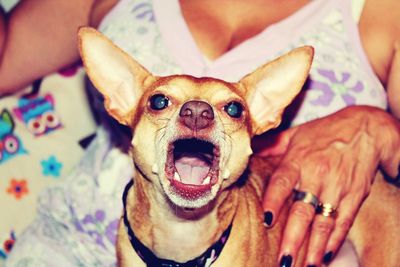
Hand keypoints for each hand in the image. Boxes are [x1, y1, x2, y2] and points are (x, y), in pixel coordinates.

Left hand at [258, 105, 399, 265]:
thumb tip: (250, 152)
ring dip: (313, 247)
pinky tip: (324, 255)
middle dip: (293, 237)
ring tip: (304, 265)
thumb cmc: (325, 132)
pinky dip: (334, 240)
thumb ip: (272, 146)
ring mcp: (337, 188)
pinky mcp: (355, 196)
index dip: (273, 201)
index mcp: (298, 160)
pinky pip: (343, 222)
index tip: (267, 220)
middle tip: (283, 259)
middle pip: (303, 210)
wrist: (365, 129)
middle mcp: (317, 175)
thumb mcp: (296, 134)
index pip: (282, 182)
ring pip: (324, 222)